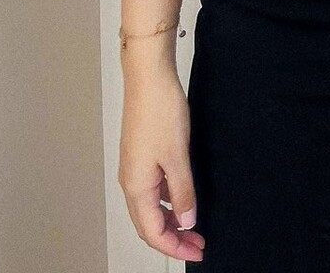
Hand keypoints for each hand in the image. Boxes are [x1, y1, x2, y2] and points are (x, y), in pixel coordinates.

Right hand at [119, 65, 205, 260]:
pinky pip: (152, 191)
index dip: (175, 247)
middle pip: (149, 225)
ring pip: (150, 208)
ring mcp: (134, 168)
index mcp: (137, 187)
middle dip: (173, 239)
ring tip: (193, 227)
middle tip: (198, 244)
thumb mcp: (178, 155)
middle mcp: (131, 181)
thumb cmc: (159, 110)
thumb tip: (187, 221)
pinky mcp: (140, 155)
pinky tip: (182, 198)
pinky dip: (167, 202)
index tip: (197, 252)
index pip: (153, 232)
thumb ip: (183, 191)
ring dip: (171, 221)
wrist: (149, 76)